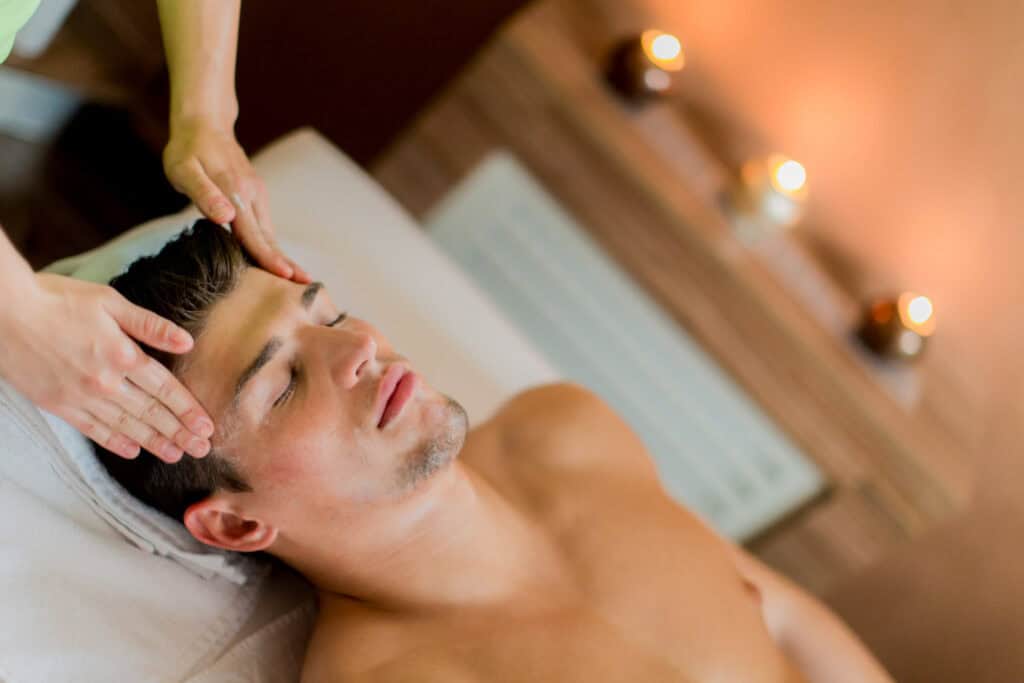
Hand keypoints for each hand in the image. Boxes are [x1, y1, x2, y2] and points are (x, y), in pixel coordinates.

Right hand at [0, 273, 213, 461]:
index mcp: (123, 355)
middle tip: (201, 449)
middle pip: (151, 412)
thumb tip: (187, 342)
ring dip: (154, 442)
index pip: (166, 389)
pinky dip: (115, 442)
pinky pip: (93, 430)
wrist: (4, 313)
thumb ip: (150, 325)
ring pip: (126, 425)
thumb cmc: (57, 300)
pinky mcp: (58, 405)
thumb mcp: (110, 302)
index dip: (189, 410)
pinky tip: (133, 451)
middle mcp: (106, 382)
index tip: (207, 426)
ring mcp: (81, 397)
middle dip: (180, 433)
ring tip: (177, 455)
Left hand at [163, 120, 310, 282]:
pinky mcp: (255, 194)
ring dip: (280, 254)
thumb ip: (204, 194)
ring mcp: (256, 194)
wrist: (204, 124)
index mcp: (236, 194)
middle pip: (268, 237)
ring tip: (294, 277)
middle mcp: (252, 196)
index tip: (287, 276)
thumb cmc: (188, 149)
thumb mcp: (184, 170)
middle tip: (305, 284)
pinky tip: (273, 256)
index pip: (254, 234)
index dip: (269, 258)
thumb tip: (226, 218)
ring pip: (268, 231)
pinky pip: (263, 224)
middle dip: (286, 262)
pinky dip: (270, 242)